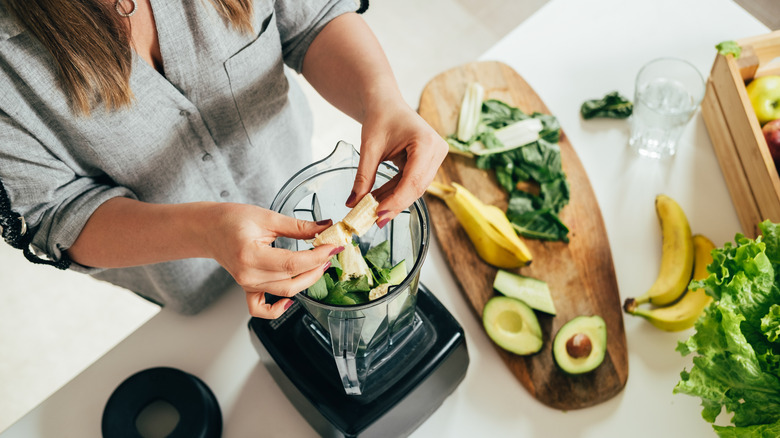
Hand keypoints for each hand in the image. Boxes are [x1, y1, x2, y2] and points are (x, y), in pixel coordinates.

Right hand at [204, 203, 341, 318]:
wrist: (209, 229)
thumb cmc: (231, 219)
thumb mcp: (267, 217)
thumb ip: (298, 226)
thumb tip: (324, 227)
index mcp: (250, 255)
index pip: (293, 263)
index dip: (317, 256)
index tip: (333, 247)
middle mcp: (248, 274)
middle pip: (292, 280)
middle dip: (317, 267)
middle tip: (330, 252)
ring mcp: (247, 284)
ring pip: (285, 292)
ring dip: (307, 280)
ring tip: (319, 264)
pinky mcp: (248, 288)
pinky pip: (261, 309)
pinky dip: (277, 309)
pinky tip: (290, 301)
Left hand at [348, 100, 447, 225]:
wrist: (386, 103)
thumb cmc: (380, 117)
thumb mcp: (369, 148)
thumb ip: (363, 177)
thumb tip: (353, 204)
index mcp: (426, 142)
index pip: (413, 180)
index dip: (396, 201)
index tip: (378, 215)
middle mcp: (437, 150)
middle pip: (417, 188)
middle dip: (395, 205)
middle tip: (374, 220)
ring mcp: (435, 157)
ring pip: (415, 188)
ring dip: (394, 200)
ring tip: (373, 211)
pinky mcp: (429, 163)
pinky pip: (412, 183)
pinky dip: (396, 192)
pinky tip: (379, 200)